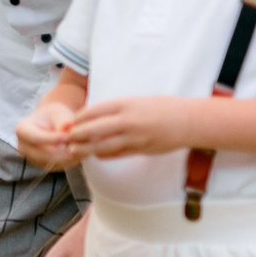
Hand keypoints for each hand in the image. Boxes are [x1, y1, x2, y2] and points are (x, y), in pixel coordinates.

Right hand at [15, 99, 83, 169]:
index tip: (67, 136)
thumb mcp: (59, 113)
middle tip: (80, 145)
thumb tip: (67, 128)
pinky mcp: (44, 166)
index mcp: (22, 130)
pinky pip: (58, 167)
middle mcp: (23, 147)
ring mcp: (32, 158)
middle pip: (43, 154)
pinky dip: (70, 161)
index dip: (51, 138)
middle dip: (62, 151)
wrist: (54, 123)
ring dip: (69, 158)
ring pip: (52, 163)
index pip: (35, 137)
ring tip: (83, 148)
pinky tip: (81, 153)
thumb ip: (63, 121)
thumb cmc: (56, 115)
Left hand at [63, 95, 204, 159]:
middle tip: (67, 138)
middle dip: (77, 134)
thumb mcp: (139, 101)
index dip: (80, 117)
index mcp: (126, 104)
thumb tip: (98, 115)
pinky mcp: (141, 149)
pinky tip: (96, 155)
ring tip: (75, 150)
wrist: (189, 121)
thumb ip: (119, 109)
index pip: (94, 110)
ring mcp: (134, 136)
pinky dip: (104, 155)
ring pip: (103, 145)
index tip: (71, 121)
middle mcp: (128, 120)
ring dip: (87, 148)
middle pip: (93, 128)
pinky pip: (117, 154)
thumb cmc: (164, 108)